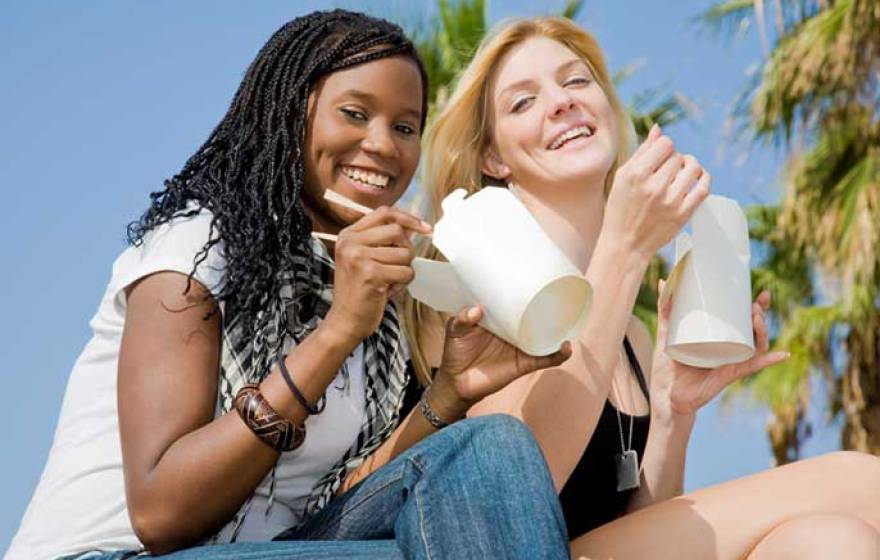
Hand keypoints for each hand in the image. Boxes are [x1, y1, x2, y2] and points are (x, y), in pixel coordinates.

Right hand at [324, 206, 431, 343]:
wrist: (345, 321)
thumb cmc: (359, 291)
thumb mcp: (363, 259)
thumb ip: (382, 240)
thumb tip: (413, 226)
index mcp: (348, 235)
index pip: (384, 213)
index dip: (408, 218)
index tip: (426, 228)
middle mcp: (350, 243)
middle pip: (397, 231)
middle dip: (406, 249)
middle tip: (399, 266)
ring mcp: (359, 257)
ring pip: (405, 253)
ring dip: (404, 270)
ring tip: (389, 281)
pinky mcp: (371, 274)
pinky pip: (406, 272)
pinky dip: (403, 284)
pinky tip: (388, 291)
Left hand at [429, 305, 571, 418]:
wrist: (456, 382)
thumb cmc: (456, 353)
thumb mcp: (455, 330)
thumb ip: (462, 319)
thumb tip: (478, 309)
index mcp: (500, 319)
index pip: (516, 303)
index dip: (526, 291)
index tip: (536, 276)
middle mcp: (514, 331)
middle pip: (536, 317)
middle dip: (550, 306)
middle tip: (560, 291)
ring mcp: (521, 347)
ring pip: (546, 336)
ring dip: (560, 329)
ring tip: (571, 318)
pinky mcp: (524, 364)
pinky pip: (545, 359)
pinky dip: (558, 355)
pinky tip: (566, 347)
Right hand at [603, 124, 710, 260]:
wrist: (625, 244)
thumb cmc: (621, 208)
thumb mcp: (622, 178)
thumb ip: (641, 152)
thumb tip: (659, 129)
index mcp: (636, 174)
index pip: (665, 143)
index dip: (664, 147)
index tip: (659, 157)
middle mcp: (654, 186)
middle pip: (678, 156)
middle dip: (673, 159)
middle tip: (666, 170)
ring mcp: (671, 201)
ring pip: (693, 168)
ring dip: (690, 165)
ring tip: (683, 171)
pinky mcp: (683, 214)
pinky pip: (703, 187)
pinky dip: (703, 178)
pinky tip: (697, 178)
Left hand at [650, 286, 788, 420]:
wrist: (665, 395)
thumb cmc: (668, 366)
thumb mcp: (666, 332)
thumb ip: (665, 309)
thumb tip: (663, 281)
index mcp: (720, 339)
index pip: (743, 320)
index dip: (756, 307)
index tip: (761, 293)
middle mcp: (730, 349)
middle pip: (754, 330)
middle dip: (760, 315)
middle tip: (754, 305)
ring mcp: (731, 362)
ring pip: (756, 345)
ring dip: (763, 331)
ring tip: (756, 318)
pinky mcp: (729, 374)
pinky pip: (752, 367)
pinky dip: (769, 361)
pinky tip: (782, 354)